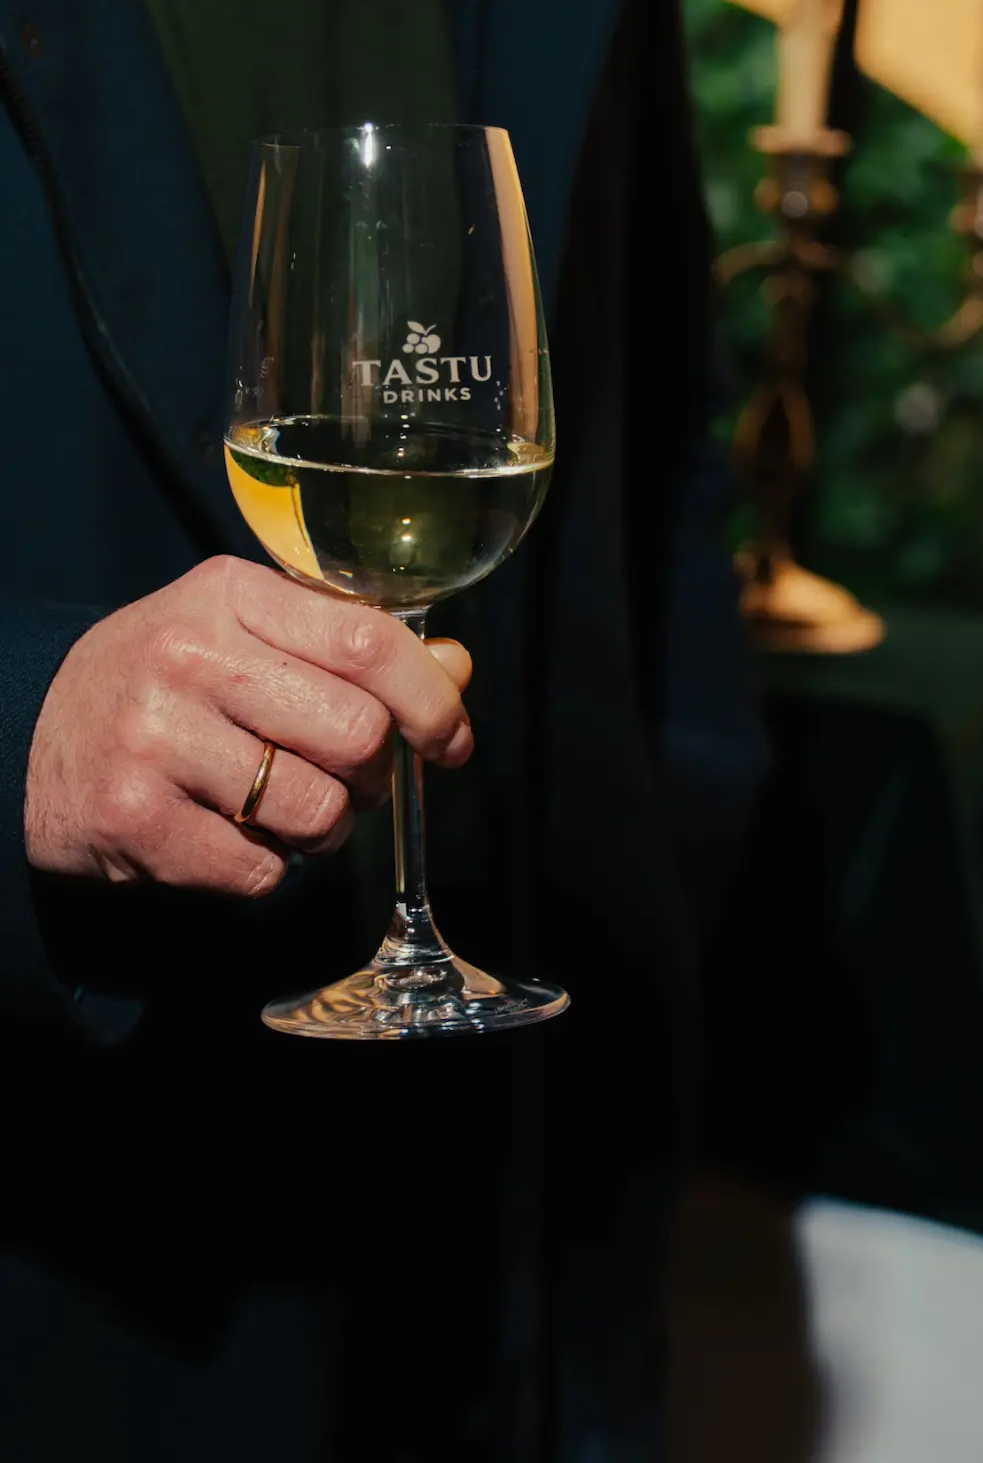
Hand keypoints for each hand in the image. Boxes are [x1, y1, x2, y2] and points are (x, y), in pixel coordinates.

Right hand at [24, 556, 472, 897]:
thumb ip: (349, 648)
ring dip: (321, 830)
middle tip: (344, 780)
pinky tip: (225, 836)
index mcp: (230, 595)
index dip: (431, 700)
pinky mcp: (132, 819)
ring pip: (317, 812)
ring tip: (280, 810)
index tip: (451, 740)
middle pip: (357, 735)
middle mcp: (189, 657)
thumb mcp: (247, 634)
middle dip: (371, 776)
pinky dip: (263, 870)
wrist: (26, 733)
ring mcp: (155, 739)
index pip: (369, 643)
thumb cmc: (164, 681)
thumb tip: (457, 670)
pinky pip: (259, 871)